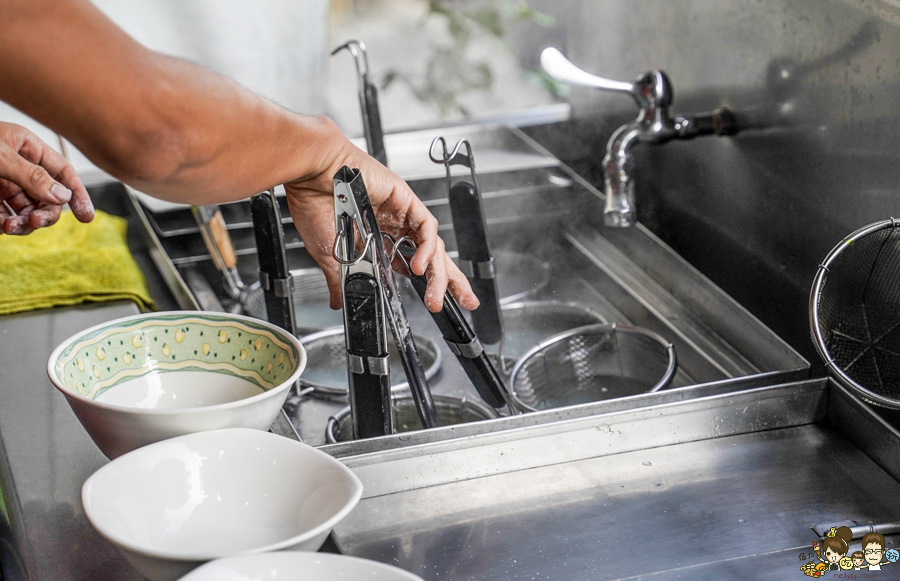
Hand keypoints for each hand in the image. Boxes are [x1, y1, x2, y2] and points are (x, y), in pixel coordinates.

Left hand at [0, 122, 92, 234]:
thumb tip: (63, 196)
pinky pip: (6, 216)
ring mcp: (5, 182)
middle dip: (45, 213)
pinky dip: (4, 225)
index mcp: (28, 147)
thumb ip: (32, 176)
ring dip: (23, 224)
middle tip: (36, 222)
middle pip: (48, 197)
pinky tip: (0, 225)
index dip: (77, 193)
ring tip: (9, 226)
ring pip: (28, 211)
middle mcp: (20, 167)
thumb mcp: (0, 156)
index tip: (86, 215)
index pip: (63, 172)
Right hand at [283, 128, 477, 313]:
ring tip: (435, 297)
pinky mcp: (406, 200)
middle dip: (450, 281)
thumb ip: (339, 281)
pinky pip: (426, 227)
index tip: (436, 302)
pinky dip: (425, 248)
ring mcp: (403, 213)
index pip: (412, 265)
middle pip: (432, 257)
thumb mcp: (331, 257)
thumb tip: (336, 301)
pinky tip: (418, 267)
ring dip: (438, 274)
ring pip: (432, 246)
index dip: (427, 283)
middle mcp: (395, 226)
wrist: (312, 177)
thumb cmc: (316, 205)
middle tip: (465, 301)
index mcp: (379, 239)